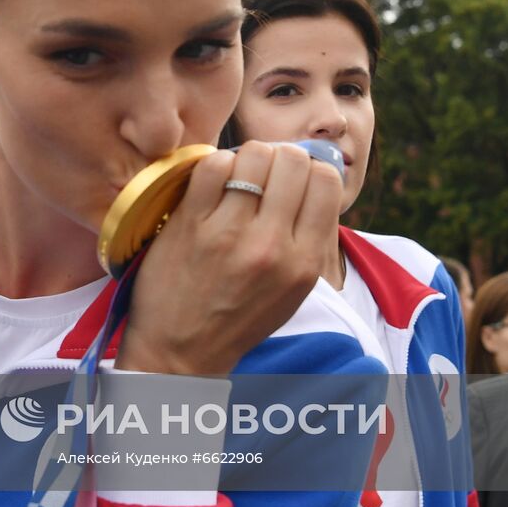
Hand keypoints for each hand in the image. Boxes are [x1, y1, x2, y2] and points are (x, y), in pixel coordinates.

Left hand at [114, 140, 342, 374]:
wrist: (182, 351)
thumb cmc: (239, 316)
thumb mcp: (293, 288)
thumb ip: (308, 236)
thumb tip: (314, 175)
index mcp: (304, 262)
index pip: (326, 181)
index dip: (312, 169)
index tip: (294, 177)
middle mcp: (272, 245)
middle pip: (293, 160)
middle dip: (282, 158)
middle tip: (265, 174)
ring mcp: (229, 233)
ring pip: (255, 155)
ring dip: (248, 159)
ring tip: (239, 178)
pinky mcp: (190, 224)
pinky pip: (212, 164)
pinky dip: (215, 164)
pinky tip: (213, 183)